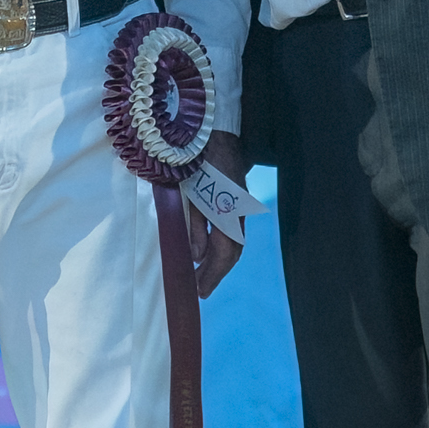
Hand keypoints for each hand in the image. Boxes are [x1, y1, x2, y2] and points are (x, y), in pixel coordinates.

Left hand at [191, 131, 246, 298]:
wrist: (216, 134)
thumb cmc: (196, 163)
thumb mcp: (189, 195)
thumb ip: (194, 226)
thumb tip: (196, 257)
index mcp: (227, 213)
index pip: (224, 253)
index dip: (212, 275)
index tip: (200, 292)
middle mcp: (238, 214)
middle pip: (232, 252)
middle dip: (216, 273)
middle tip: (200, 290)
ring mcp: (240, 208)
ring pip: (234, 243)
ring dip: (220, 262)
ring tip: (203, 277)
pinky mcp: (237, 203)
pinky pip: (233, 232)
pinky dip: (223, 247)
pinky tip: (209, 253)